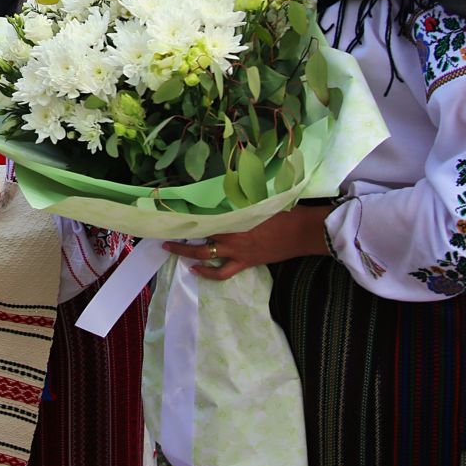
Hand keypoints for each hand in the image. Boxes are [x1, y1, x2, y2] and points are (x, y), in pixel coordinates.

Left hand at [164, 201, 333, 281]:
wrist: (302, 231)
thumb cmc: (282, 211)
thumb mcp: (258, 201)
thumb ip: (239, 201)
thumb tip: (223, 193)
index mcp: (233, 214)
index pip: (203, 214)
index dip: (186, 214)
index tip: (171, 211)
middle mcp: (231, 232)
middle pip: (198, 233)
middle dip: (179, 233)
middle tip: (163, 232)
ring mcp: (236, 250)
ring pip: (204, 253)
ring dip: (186, 252)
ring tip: (171, 250)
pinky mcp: (245, 262)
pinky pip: (221, 272)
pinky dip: (207, 273)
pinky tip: (195, 270)